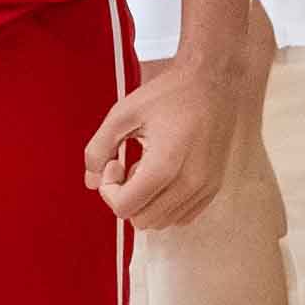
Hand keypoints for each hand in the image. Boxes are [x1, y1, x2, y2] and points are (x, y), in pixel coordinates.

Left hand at [83, 56, 242, 232]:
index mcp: (165, 166)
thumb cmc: (169, 93)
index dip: (109, 189)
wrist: (212, 82)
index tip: (114, 163)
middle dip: (125, 197)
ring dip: (145, 202)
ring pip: (161, 222)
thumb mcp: (123, 114)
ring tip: (146, 168)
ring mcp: (204, 188)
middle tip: (128, 166)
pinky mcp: (213, 187)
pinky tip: (163, 176)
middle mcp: (189, 184)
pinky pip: (182, 216)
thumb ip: (98, 149)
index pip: (124, 207)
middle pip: (141, 220)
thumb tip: (90, 182)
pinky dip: (165, 205)